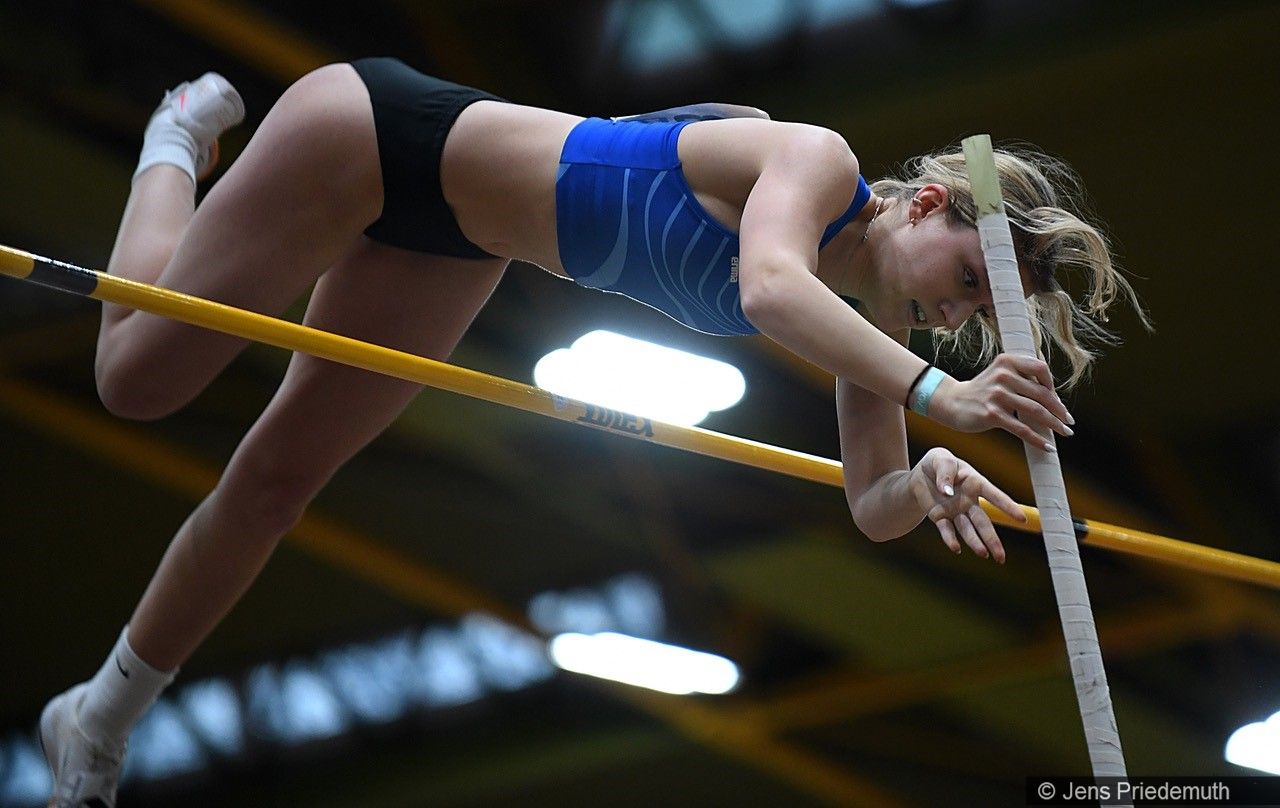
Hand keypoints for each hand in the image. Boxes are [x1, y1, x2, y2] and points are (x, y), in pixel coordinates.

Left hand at [909, 447, 1026, 562]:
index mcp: (975, 483)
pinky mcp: (941, 517)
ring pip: (968, 530)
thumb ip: (944, 473)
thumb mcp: (940, 459)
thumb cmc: (936, 463)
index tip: (1022, 519)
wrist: (921, 474)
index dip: (1008, 506)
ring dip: (975, 542)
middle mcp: (969, 501)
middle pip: (983, 522)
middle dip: (992, 539)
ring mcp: (956, 511)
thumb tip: (946, 492)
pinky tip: (956, 548)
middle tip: (1001, 556)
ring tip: (984, 554)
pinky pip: (947, 530)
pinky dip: (950, 539)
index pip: (994, 495)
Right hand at [928, 355, 1074, 449]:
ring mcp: (997, 395)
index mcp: (1007, 361)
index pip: (1041, 369)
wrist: (952, 402)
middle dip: (1059, 411)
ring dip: (1054, 425)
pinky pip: (1022, 429)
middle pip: (1042, 394)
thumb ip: (1022, 378)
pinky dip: (1038, 439)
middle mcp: (1003, 375)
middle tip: (1068, 422)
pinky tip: (1047, 446)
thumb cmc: (981, 391)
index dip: (1053, 385)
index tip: (1056, 400)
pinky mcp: (992, 414)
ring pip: (1036, 411)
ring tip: (1064, 433)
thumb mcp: (999, 374)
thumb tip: (1053, 397)